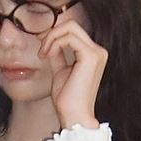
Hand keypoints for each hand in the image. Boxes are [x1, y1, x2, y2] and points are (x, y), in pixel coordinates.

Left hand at [38, 9, 107, 129]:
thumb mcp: (60, 70)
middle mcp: (98, 51)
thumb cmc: (68, 99)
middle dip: (52, 33)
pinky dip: (54, 43)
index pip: (72, 31)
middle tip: (42, 50)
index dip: (54, 34)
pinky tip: (48, 55)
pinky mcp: (91, 56)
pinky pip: (69, 37)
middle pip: (72, 25)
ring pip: (70, 27)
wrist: (73, 115)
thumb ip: (58, 54)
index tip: (41, 46)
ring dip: (51, 38)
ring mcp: (97, 53)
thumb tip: (49, 41)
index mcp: (93, 54)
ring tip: (44, 54)